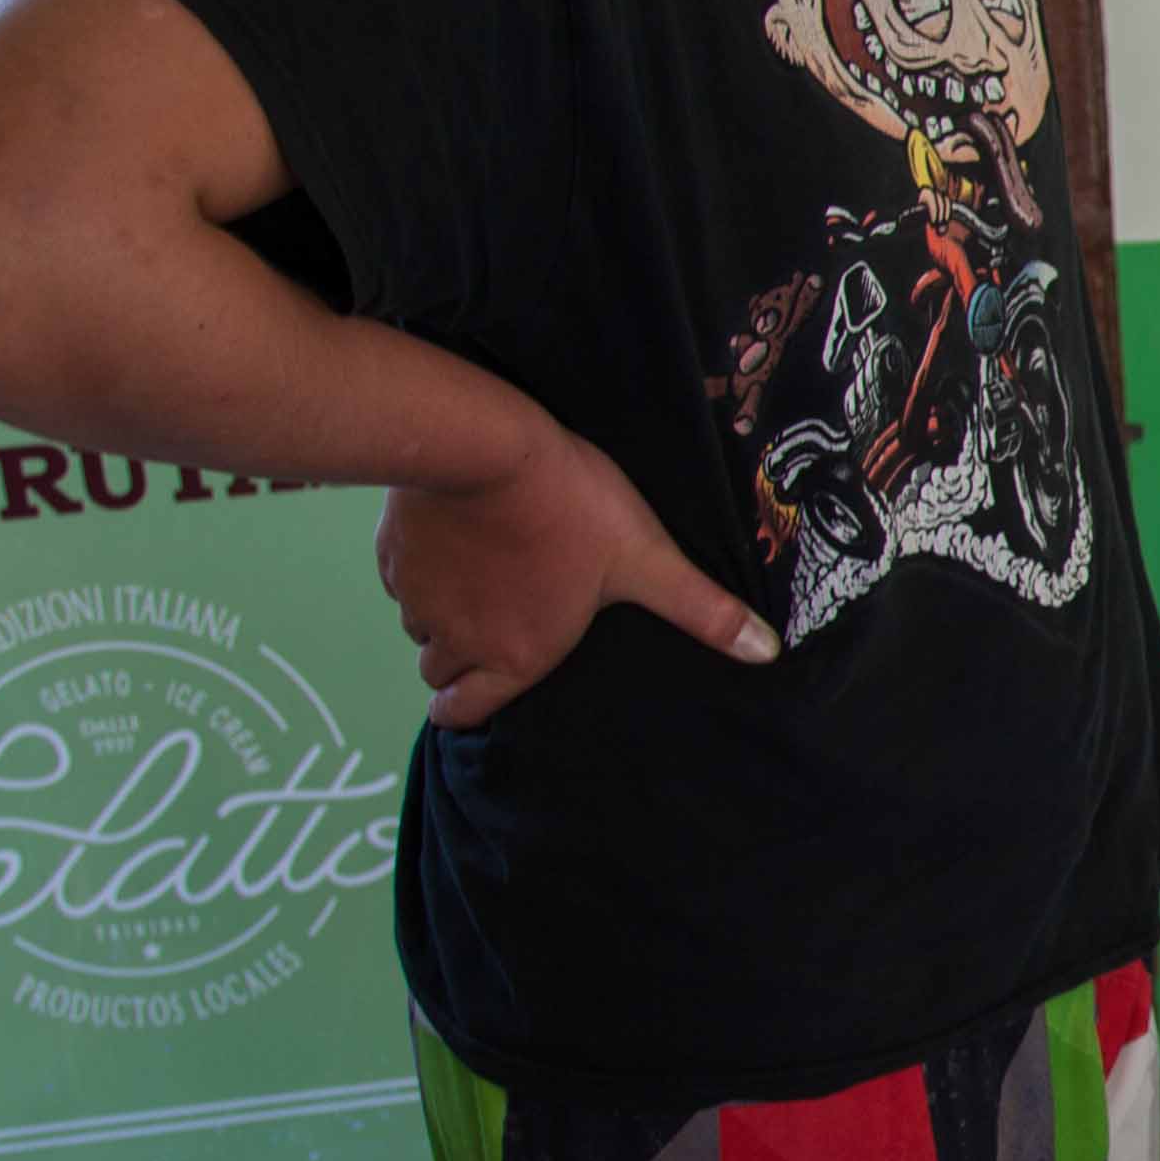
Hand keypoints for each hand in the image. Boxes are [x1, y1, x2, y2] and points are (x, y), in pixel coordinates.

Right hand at [376, 417, 776, 724]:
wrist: (488, 447)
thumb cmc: (574, 509)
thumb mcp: (647, 559)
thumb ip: (701, 610)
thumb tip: (767, 652)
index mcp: (513, 655)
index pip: (461, 713)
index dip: (464, 709)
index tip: (474, 695)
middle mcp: (455, 639)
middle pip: (438, 672)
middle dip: (460, 660)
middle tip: (493, 627)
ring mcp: (416, 598)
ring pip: (418, 626)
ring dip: (441, 614)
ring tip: (479, 580)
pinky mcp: (392, 555)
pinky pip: (399, 580)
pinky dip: (419, 572)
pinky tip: (452, 543)